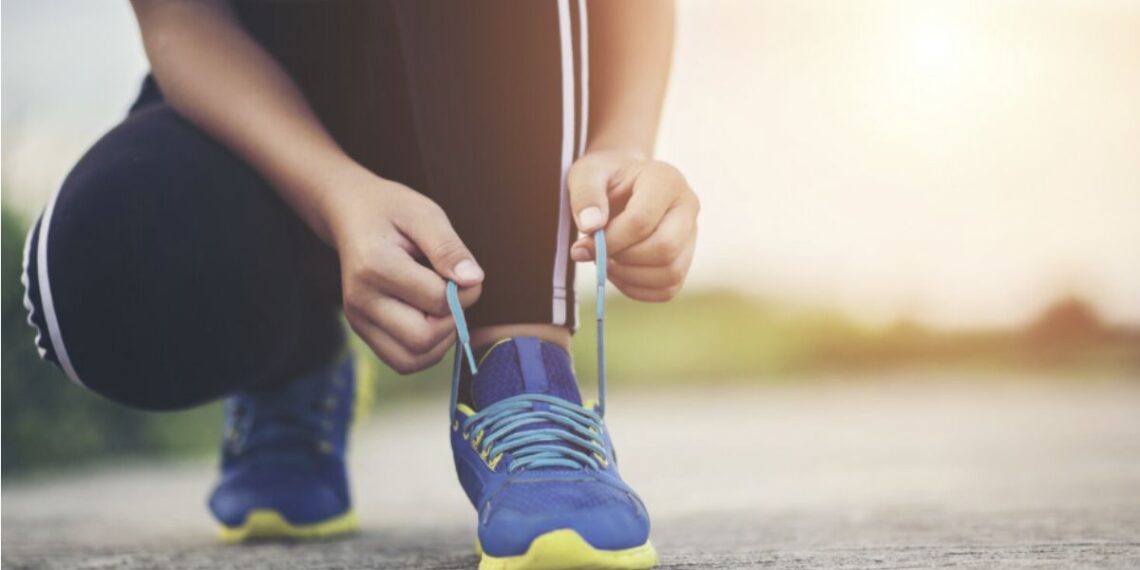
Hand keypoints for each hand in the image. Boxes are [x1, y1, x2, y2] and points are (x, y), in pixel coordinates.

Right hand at [325, 166, 481, 373]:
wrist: (351, 213)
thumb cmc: (392, 210)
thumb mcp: (425, 215)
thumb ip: (449, 248)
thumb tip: (474, 280)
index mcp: (374, 266)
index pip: (436, 301)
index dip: (465, 291)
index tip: (465, 272)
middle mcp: (360, 300)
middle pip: (422, 339)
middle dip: (452, 320)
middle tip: (453, 292)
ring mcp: (358, 320)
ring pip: (412, 359)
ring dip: (441, 339)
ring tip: (441, 306)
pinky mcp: (362, 331)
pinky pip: (403, 361)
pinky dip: (426, 349)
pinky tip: (431, 319)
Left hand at [568, 150, 698, 301]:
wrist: (621, 185)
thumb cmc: (604, 178)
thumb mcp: (586, 175)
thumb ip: (585, 195)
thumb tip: (590, 226)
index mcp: (666, 180)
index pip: (641, 220)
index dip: (610, 241)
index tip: (582, 246)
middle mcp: (687, 206)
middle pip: (665, 248)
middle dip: (624, 260)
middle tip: (597, 255)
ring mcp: (691, 235)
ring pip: (671, 273)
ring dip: (629, 277)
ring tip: (606, 262)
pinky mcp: (685, 259)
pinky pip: (667, 289)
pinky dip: (637, 289)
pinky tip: (617, 271)